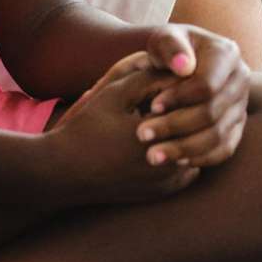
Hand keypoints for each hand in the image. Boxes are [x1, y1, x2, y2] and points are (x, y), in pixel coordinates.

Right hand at [44, 52, 199, 205]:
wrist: (67, 171)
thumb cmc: (88, 128)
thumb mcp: (114, 94)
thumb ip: (148, 79)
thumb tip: (177, 69)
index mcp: (158, 136)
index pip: (185, 102)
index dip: (179, 86)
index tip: (169, 78)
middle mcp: (169, 163)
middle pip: (193, 127)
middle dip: (186, 107)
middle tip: (169, 94)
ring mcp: (168, 181)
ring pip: (194, 148)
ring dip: (186, 131)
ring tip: (169, 113)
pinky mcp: (164, 192)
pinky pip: (187, 167)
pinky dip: (181, 151)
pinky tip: (167, 136)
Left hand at [134, 25, 250, 169]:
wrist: (180, 62)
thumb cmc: (169, 49)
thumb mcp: (164, 38)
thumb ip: (170, 46)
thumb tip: (183, 66)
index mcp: (227, 53)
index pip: (206, 84)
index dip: (179, 98)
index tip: (152, 106)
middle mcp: (240, 80)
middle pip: (212, 113)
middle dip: (174, 126)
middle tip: (142, 135)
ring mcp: (241, 105)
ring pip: (218, 136)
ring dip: (183, 149)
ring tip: (153, 155)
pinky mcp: (238, 126)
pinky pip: (224, 149)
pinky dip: (200, 157)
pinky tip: (175, 160)